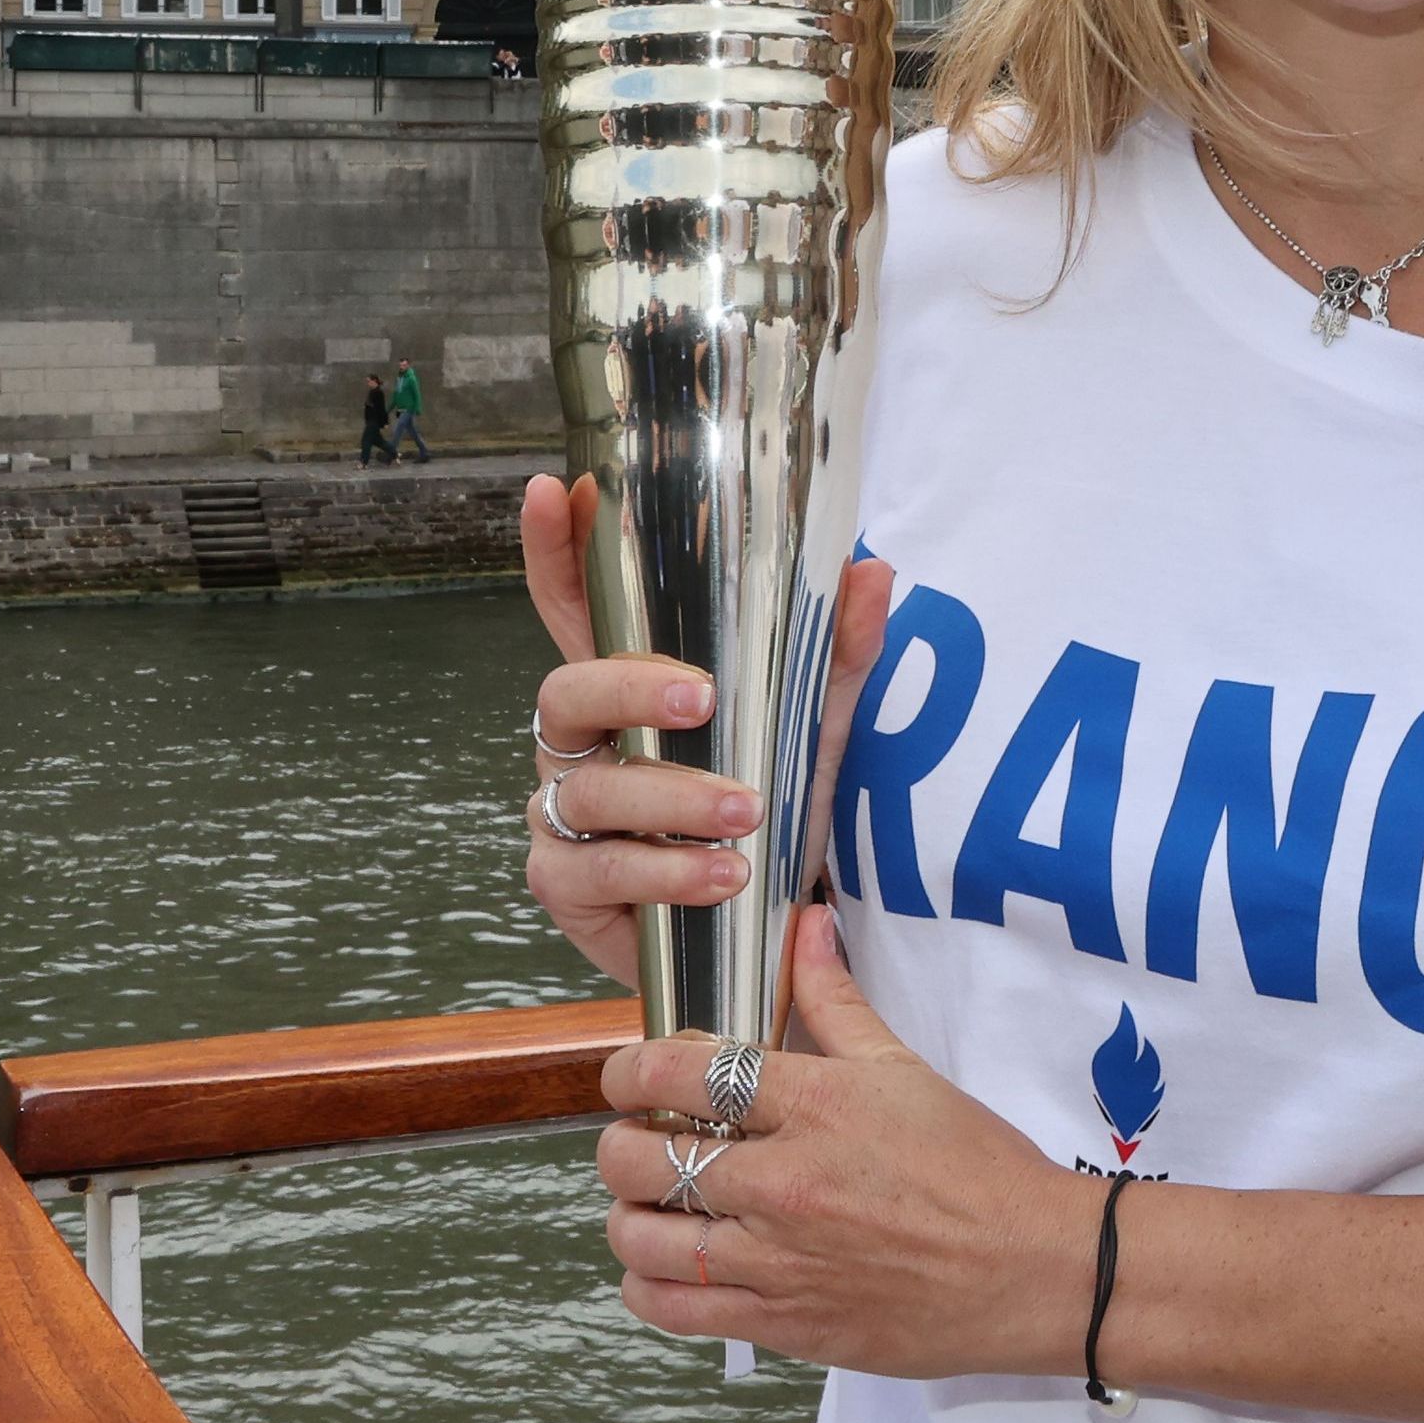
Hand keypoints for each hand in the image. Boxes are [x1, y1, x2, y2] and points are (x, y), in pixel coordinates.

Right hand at [515, 472, 892, 987]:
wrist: (765, 932)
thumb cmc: (769, 811)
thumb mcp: (816, 729)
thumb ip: (839, 654)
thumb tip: (873, 569)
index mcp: (628, 689)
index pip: (577, 608)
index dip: (554, 550)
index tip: (550, 490)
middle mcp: (581, 744)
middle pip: (566, 690)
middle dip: (630, 688)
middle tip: (703, 700)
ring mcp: (562, 814)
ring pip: (592, 789)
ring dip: (672, 799)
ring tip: (745, 812)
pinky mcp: (564, 886)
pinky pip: (598, 870)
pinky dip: (665, 872)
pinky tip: (720, 877)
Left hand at [592, 909, 1101, 1378]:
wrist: (1035, 1271)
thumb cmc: (981, 1172)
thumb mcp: (905, 1069)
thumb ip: (836, 999)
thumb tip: (807, 926)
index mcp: (815, 1105)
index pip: (674, 1072)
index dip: (628, 1071)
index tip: (630, 1078)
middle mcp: (784, 1182)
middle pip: (638, 1158)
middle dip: (622, 1144)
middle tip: (643, 1143)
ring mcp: (779, 1260)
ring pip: (641, 1237)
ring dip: (630, 1217)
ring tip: (654, 1206)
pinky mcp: (785, 1324)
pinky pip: (672, 1310)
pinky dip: (649, 1286)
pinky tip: (670, 1267)